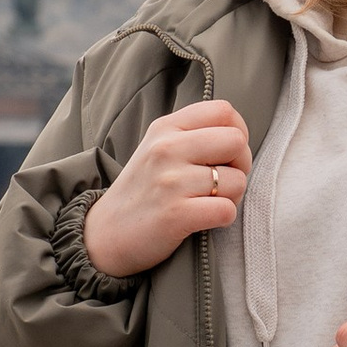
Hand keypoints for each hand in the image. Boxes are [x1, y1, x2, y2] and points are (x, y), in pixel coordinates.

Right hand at [81, 99, 252, 278]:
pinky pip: (226, 210)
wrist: (105, 235)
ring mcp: (170, 181)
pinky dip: (223, 218)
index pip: (223, 111)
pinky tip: (204, 219)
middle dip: (241, 165)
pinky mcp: (175, 214)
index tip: (227, 154)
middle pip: (236, 142)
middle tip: (223, 181)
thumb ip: (192, 134)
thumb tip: (239, 135)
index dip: (238, 132)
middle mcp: (166, 149)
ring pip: (237, 180)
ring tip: (208, 202)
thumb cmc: (142, 191)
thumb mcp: (157, 148)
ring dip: (232, 196)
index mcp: (165, 128)